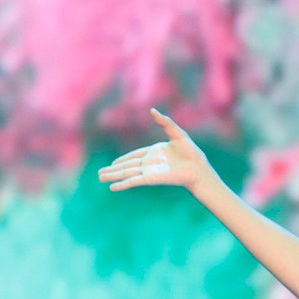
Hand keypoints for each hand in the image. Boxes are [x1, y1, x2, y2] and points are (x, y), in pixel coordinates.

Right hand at [97, 108, 218, 193]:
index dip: (123, 160)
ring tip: (100, 178)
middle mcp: (149, 164)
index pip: (134, 156)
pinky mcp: (150, 179)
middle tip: (100, 174)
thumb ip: (165, 122)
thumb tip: (152, 110)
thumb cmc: (192, 153)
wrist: (198, 169)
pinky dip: (122, 184)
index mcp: (154, 153)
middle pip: (126, 166)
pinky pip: (133, 181)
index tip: (113, 163)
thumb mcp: (177, 133)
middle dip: (113, 170)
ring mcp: (149, 172)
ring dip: (113, 176)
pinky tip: (112, 188)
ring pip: (126, 173)